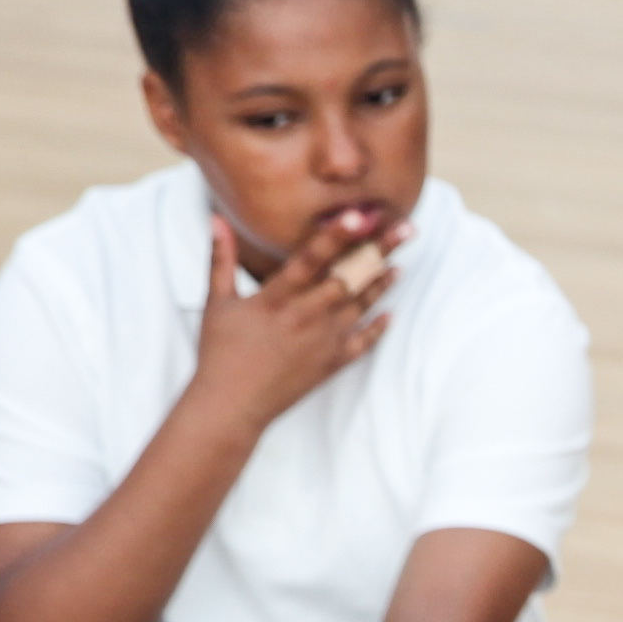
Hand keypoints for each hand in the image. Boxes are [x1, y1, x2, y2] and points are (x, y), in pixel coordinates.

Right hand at [185, 208, 397, 439]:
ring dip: (382, 282)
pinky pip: (362, 343)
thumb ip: (220, 257)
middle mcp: (304, 317)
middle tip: (407, 229)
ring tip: (401, 261)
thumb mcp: (217, 301)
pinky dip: (378, 328)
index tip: (361, 216)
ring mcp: (322, 342)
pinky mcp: (330, 364)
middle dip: (378, 251)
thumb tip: (215, 217)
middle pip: (348, 277)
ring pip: (361, 305)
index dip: (337, 236)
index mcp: (276, 298)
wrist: (232, 406)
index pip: (311, 259)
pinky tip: (391, 313)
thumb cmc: (220, 352)